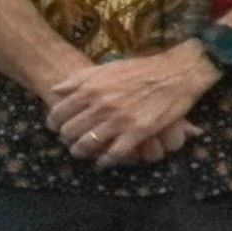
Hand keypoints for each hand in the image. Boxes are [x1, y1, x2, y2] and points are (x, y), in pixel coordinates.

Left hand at [43, 47, 211, 166]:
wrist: (176, 73)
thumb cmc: (141, 69)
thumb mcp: (106, 67)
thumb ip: (79, 79)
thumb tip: (56, 90)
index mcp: (90, 90)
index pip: (59, 113)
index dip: (54, 123)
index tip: (57, 127)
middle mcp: (101, 106)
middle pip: (70, 132)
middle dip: (67, 139)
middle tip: (71, 140)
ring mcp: (119, 121)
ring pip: (87, 145)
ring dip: (81, 152)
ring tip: (83, 152)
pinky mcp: (138, 132)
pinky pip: (114, 154)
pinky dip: (105, 161)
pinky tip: (103, 163)